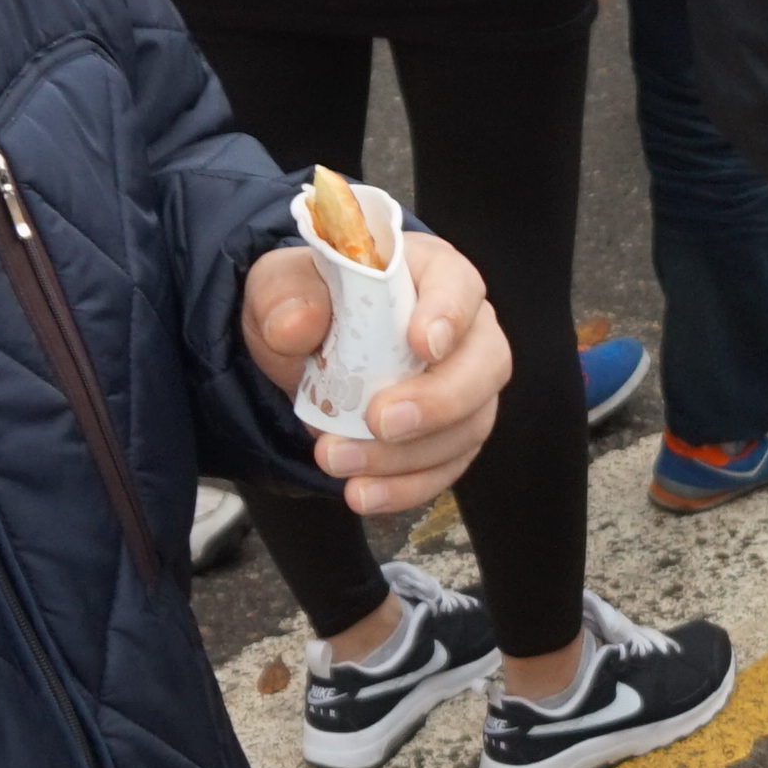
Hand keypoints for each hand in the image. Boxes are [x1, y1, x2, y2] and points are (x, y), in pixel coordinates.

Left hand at [245, 226, 509, 512]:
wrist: (305, 351)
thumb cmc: (311, 303)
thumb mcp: (281, 286)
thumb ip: (286, 297)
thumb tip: (294, 326)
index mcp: (432, 274)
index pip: (460, 286)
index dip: (449, 314)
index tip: (421, 344)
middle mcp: (465, 330)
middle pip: (485, 364)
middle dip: (438, 401)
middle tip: (381, 421)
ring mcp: (465, 387)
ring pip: (468, 427)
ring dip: (407, 455)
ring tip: (338, 460)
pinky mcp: (450, 437)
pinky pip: (446, 468)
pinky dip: (406, 488)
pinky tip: (363, 493)